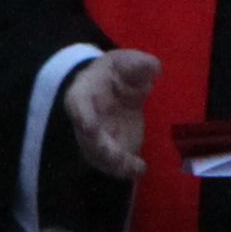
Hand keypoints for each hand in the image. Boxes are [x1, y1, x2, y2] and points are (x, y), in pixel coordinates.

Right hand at [63, 48, 160, 181]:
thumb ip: (139, 64)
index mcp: (83, 92)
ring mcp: (96, 139)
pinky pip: (115, 165)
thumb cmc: (116, 72)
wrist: (114, 87)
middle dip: (100, 149)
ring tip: (135, 167)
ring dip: (116, 165)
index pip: (77, 104)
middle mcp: (85, 120)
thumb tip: (153, 67)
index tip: (88, 127)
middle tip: (115, 156)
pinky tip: (141, 169)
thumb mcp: (127, 61)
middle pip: (87, 139)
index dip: (82, 116)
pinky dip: (127, 170)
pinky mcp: (112, 150)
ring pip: (100, 157)